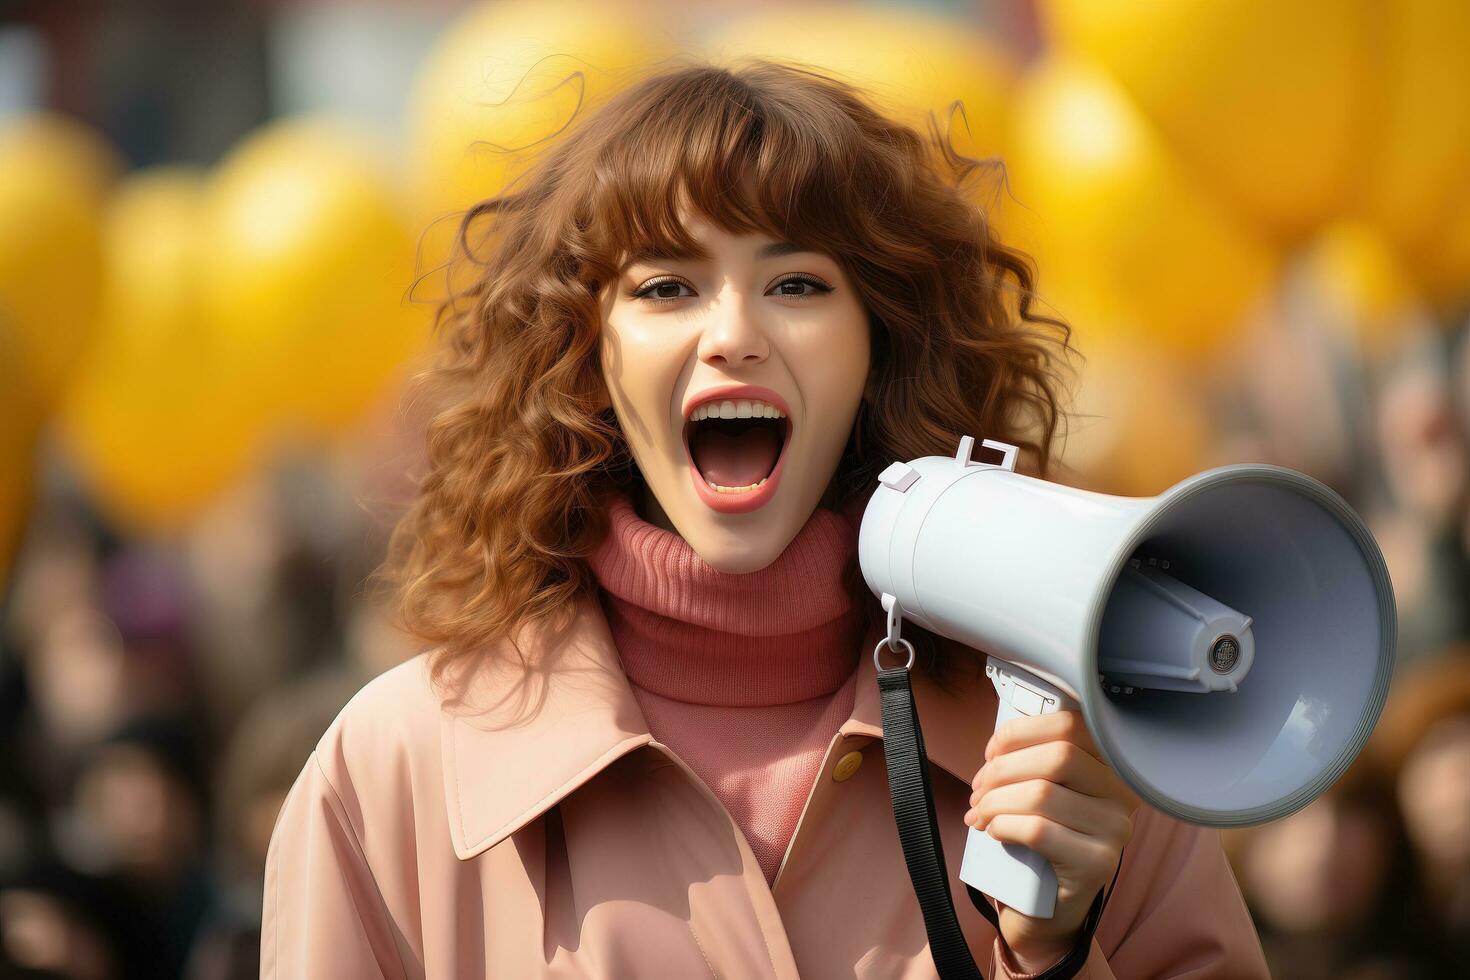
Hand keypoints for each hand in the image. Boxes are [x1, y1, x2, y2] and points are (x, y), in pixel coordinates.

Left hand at [964, 710, 1138, 972]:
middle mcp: (1123, 796)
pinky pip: (1038, 831)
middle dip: (1002, 769)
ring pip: (1042, 795)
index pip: (1073, 725)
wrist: (1046, 911)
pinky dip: (1003, 826)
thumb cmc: (1038, 842)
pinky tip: (993, 832)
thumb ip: (1035, 760)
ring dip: (995, 801)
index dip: (1021, 732)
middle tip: (977, 790)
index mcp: (1110, 767)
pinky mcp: (1098, 864)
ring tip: (978, 814)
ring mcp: (1115, 831)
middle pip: (1058, 756)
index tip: (991, 751)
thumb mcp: (1043, 792)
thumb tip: (999, 739)